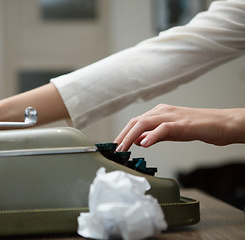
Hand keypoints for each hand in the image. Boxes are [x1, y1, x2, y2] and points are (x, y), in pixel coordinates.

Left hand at [114, 104, 244, 151]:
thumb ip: (153, 135)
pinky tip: (144, 144)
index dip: (123, 134)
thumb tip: (138, 141)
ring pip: (145, 123)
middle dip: (122, 136)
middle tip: (114, 149)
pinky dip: (152, 135)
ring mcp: (171, 116)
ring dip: (131, 136)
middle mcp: (162, 111)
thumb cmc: (197, 128)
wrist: (221, 124)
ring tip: (123, 148)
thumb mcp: (170, 133)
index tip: (115, 146)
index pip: (135, 122)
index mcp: (158, 112)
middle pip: (135, 122)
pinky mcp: (182, 123)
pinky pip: (163, 128)